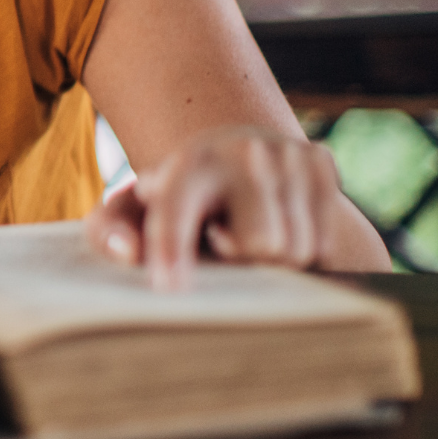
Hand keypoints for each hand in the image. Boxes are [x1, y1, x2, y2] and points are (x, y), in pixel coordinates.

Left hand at [84, 125, 384, 289]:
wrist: (226, 161)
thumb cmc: (171, 201)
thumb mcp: (130, 213)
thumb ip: (111, 232)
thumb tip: (129, 251)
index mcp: (187, 164)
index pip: (178, 209)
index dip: (171, 248)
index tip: (169, 288)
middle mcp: (243, 150)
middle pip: (263, 245)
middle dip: (244, 260)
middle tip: (220, 241)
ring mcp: (287, 153)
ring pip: (300, 249)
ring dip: (272, 261)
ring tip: (245, 233)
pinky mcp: (321, 162)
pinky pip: (326, 244)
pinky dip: (302, 253)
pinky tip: (276, 227)